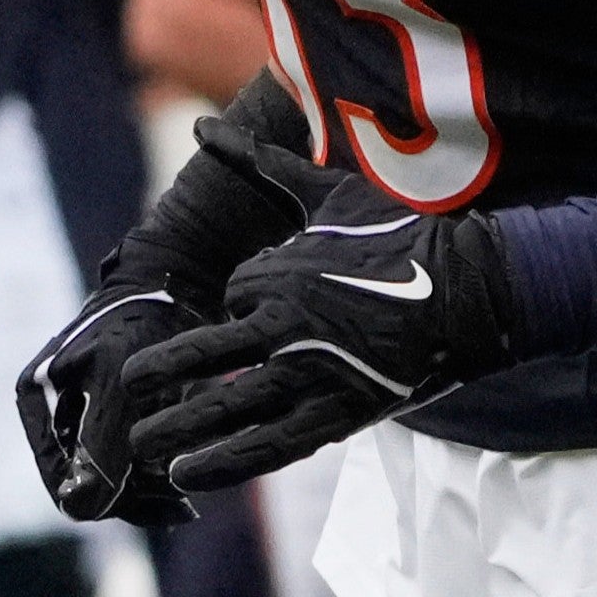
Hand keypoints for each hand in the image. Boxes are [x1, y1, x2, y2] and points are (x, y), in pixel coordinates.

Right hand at [17, 279, 212, 522]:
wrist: (177, 283)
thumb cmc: (142, 325)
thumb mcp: (118, 386)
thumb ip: (99, 446)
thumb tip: (79, 511)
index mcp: (36, 400)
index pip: (62, 482)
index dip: (109, 502)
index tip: (164, 502)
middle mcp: (52, 410)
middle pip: (87, 484)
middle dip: (134, 495)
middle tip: (182, 501)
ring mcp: (81, 412)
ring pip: (110, 479)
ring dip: (148, 487)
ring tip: (186, 483)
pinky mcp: (110, 412)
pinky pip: (127, 462)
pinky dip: (154, 471)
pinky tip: (182, 468)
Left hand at [120, 160, 517, 487]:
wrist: (469, 290)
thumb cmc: (399, 236)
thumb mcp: (324, 192)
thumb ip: (257, 162)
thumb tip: (200, 123)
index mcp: (280, 275)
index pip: (233, 293)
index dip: (244, 296)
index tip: (266, 300)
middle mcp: (287, 326)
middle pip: (207, 353)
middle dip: (162, 372)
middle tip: (126, 389)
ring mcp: (313, 374)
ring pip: (231, 405)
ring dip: (182, 425)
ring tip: (143, 444)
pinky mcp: (340, 415)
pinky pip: (273, 444)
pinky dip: (228, 461)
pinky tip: (189, 473)